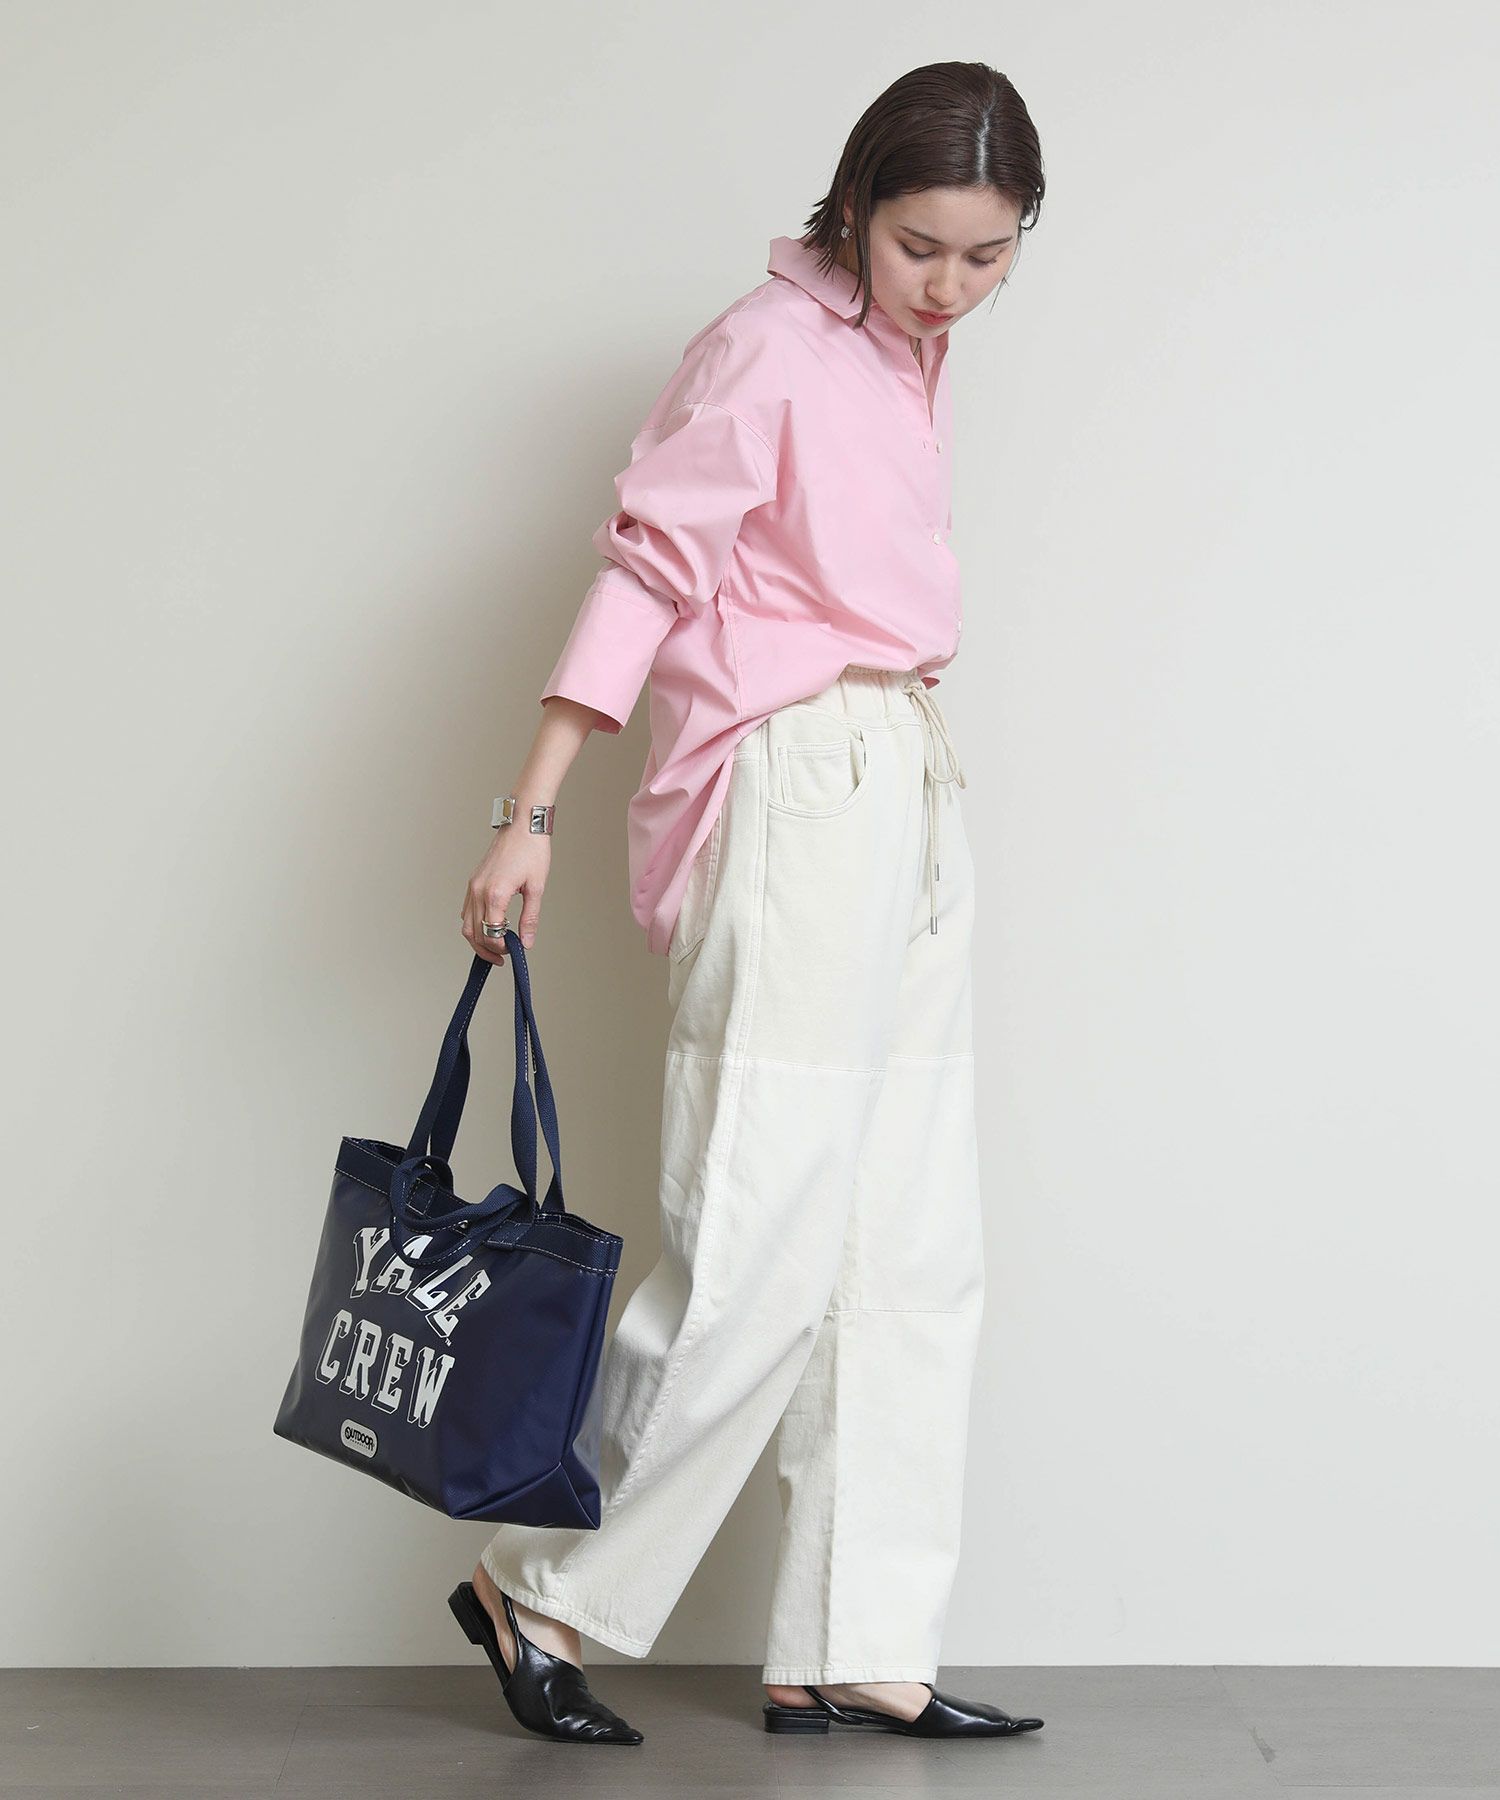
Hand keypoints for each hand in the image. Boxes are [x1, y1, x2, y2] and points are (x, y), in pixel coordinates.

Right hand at [461, 822, 550, 964]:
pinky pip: (466, 910)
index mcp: (495, 894)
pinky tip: (487, 927)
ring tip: (493, 948)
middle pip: (474, 933)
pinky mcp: (473, 882)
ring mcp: (473, 886)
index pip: (491, 934)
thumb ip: (530, 918)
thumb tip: (527, 942)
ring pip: (465, 924)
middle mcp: (479, 891)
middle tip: (503, 958)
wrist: (521, 826)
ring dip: (477, 940)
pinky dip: (473, 924)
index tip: (513, 950)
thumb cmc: (531, 852)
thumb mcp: (536, 888)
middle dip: (487, 950)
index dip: (501, 948)